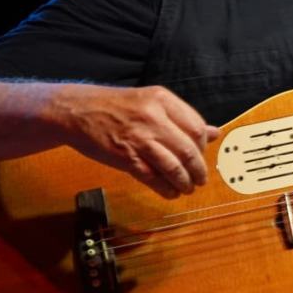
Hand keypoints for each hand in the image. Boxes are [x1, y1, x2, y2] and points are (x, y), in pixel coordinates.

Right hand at [52, 83, 221, 198]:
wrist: (76, 111)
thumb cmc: (116, 107)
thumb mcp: (151, 102)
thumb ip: (183, 118)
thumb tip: (216, 133)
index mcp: (162, 100)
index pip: (196, 126)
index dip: (204, 146)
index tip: (201, 155)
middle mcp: (153, 117)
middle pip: (189, 149)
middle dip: (198, 169)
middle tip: (200, 179)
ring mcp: (139, 138)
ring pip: (174, 166)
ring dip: (185, 182)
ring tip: (188, 188)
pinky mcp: (125, 157)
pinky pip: (153, 177)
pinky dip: (166, 188)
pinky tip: (170, 192)